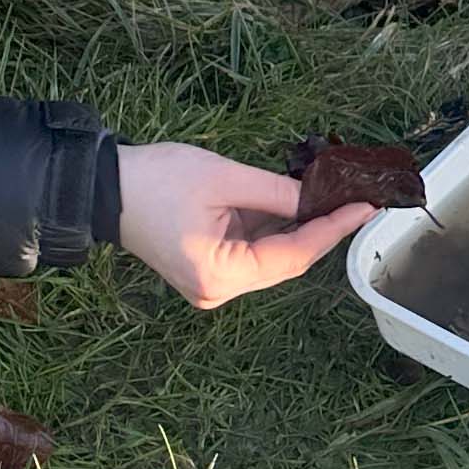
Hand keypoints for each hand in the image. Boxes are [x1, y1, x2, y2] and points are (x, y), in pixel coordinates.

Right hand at [114, 142, 375, 308]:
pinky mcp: (207, 269)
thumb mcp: (223, 177)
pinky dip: (273, 227)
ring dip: (297, 225)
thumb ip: (277, 191)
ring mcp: (212, 284)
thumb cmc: (156, 180)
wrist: (103, 188)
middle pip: (285, 261)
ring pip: (271, 256)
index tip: (364, 207)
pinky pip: (252, 250)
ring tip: (332, 194)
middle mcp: (218, 290)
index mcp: (219, 275)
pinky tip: (296, 201)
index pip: (292, 255)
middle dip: (319, 228)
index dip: (332, 230)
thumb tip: (321, 195)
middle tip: (355, 197)